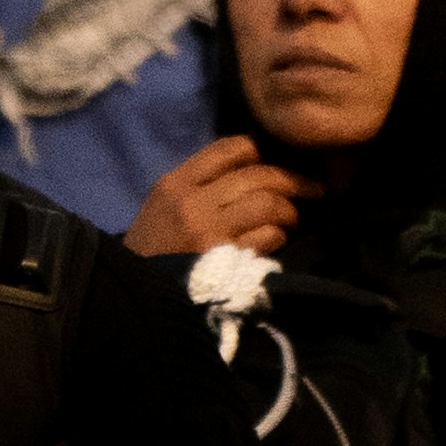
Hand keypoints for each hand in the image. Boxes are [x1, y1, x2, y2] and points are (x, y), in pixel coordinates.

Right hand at [126, 137, 298, 263]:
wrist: (133, 298)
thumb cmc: (152, 251)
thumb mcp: (161, 206)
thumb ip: (198, 184)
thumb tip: (253, 169)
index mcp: (175, 183)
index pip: (228, 148)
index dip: (261, 150)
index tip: (274, 161)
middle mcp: (192, 202)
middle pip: (257, 174)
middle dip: (292, 179)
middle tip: (312, 189)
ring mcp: (208, 232)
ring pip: (267, 204)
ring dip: (289, 211)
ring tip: (293, 219)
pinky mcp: (224, 261)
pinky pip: (266, 238)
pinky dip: (279, 236)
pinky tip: (277, 240)